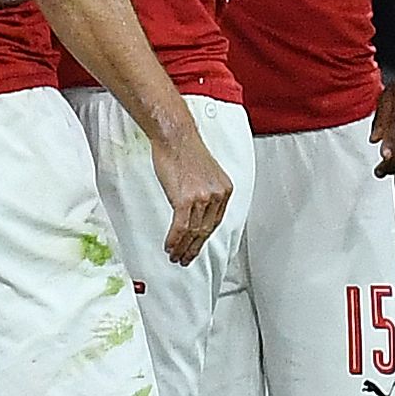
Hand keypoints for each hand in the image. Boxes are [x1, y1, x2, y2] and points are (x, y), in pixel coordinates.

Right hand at [151, 126, 231, 264]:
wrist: (175, 137)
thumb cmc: (186, 150)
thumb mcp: (205, 173)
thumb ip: (205, 192)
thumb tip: (196, 209)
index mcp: (224, 189)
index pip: (216, 221)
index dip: (204, 237)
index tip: (197, 245)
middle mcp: (216, 195)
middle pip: (206, 230)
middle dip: (194, 247)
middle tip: (186, 258)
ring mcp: (202, 198)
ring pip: (193, 231)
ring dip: (183, 247)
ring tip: (175, 255)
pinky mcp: (186, 199)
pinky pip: (181, 227)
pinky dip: (174, 239)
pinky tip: (170, 245)